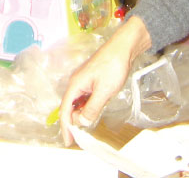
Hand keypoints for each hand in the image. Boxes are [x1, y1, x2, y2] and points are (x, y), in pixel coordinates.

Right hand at [59, 16, 150, 145]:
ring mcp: (84, 80)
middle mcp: (76, 82)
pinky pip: (85, 97)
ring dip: (81, 115)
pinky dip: (87, 107)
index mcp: (75, 84)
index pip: (65, 110)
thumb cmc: (113, 66)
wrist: (124, 47)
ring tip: (86, 127)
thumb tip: (82, 123)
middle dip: (72, 122)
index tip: (67, 141)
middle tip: (78, 138)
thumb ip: (92, 108)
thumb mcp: (104, 91)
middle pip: (69, 107)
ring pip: (78, 103)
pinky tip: (93, 112)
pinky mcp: (92, 80)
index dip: (65, 127)